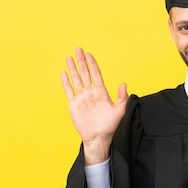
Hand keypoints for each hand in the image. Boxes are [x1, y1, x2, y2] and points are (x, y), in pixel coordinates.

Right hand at [61, 47, 128, 164]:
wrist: (98, 138)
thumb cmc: (110, 126)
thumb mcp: (119, 111)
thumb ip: (122, 97)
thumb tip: (124, 84)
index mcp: (101, 92)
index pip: (96, 74)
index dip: (92, 64)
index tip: (89, 54)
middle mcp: (90, 92)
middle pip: (84, 73)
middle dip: (81, 61)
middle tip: (78, 49)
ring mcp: (81, 97)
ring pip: (76, 79)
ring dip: (72, 68)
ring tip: (69, 57)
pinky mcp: (74, 104)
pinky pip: (69, 91)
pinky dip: (66, 82)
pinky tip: (63, 73)